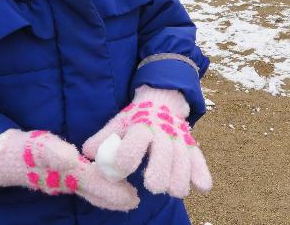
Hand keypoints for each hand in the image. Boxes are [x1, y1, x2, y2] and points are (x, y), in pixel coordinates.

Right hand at [0, 129, 138, 210]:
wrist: (1, 156)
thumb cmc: (21, 148)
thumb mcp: (37, 145)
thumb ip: (54, 151)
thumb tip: (72, 158)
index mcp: (66, 173)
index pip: (95, 183)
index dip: (113, 190)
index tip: (132, 197)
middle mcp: (66, 181)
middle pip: (95, 191)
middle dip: (114, 197)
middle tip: (134, 201)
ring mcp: (61, 181)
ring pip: (89, 191)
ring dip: (107, 195)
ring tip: (125, 198)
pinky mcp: (58, 177)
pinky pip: (81, 185)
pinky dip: (95, 188)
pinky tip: (101, 186)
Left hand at [83, 86, 211, 197]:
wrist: (162, 98)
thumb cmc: (136, 117)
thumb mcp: (118, 123)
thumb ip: (103, 139)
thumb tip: (87, 153)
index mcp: (142, 126)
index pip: (136, 141)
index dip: (128, 156)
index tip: (120, 169)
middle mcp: (162, 133)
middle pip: (164, 154)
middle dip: (159, 172)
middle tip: (152, 185)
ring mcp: (179, 139)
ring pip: (183, 161)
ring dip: (179, 178)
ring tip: (172, 191)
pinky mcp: (191, 146)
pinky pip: (199, 159)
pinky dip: (201, 173)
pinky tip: (202, 187)